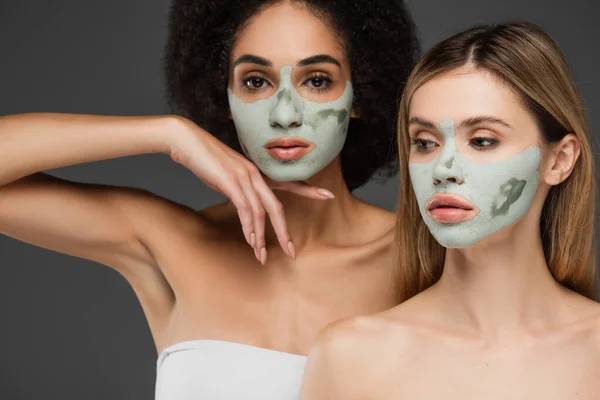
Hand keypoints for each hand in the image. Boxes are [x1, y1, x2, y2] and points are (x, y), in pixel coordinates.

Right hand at [169, 117, 334, 264]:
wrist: (186, 140)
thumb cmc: (204, 158)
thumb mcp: (226, 175)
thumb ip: (238, 188)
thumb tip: (242, 203)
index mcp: (257, 172)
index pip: (287, 182)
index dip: (309, 189)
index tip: (328, 195)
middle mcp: (255, 175)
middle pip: (277, 207)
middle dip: (284, 231)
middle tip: (292, 252)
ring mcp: (244, 178)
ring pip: (261, 213)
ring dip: (262, 238)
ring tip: (262, 257)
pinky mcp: (231, 182)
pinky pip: (245, 209)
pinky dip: (248, 227)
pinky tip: (251, 241)